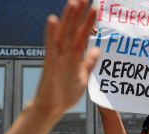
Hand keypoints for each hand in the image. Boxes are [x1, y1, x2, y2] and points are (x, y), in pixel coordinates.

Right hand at [32, 0, 100, 117]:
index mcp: (75, 56)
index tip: (95, 7)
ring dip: (69, 18)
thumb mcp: (83, 76)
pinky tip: (53, 19)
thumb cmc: (65, 93)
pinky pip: (51, 46)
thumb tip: (97, 50)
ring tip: (74, 2)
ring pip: (64, 34)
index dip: (89, 22)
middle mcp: (66, 53)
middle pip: (74, 30)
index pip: (83, 35)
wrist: (51, 108)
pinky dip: (51, 33)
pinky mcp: (51, 64)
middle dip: (80, 14)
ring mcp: (58, 57)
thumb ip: (89, 62)